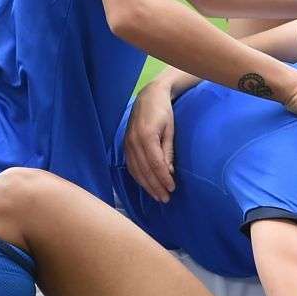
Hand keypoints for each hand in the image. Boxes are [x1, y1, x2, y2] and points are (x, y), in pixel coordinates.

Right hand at [123, 81, 179, 201]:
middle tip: (165, 198)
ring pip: (136, 170)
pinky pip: (130, 166)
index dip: (163, 178)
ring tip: (157, 196)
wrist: (148, 97)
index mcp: (146, 136)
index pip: (155, 164)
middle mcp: (133, 142)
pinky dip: (138, 177)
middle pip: (144, 170)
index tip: (172, 188)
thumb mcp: (170, 129)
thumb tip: (169, 171)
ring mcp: (127, 144)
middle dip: (155, 186)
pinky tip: (146, 185)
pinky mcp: (125, 145)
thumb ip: (168, 150)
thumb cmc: (163, 112)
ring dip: (146, 185)